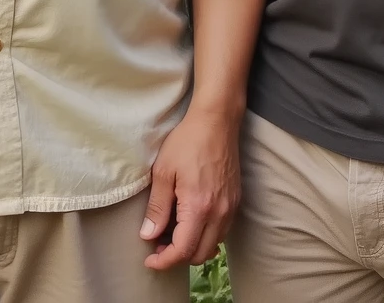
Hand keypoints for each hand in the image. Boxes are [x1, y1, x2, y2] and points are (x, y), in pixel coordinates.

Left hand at [139, 110, 240, 269]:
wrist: (216, 122)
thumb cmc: (187, 142)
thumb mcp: (162, 172)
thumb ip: (157, 208)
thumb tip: (148, 235)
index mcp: (199, 207)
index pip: (183, 250)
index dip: (164, 261)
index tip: (149, 260)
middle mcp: (219, 213)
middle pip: (200, 254)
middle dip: (178, 257)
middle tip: (157, 246)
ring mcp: (230, 208)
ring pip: (213, 245)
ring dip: (192, 247)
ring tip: (171, 234)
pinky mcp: (235, 201)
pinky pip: (221, 231)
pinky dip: (205, 235)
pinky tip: (189, 222)